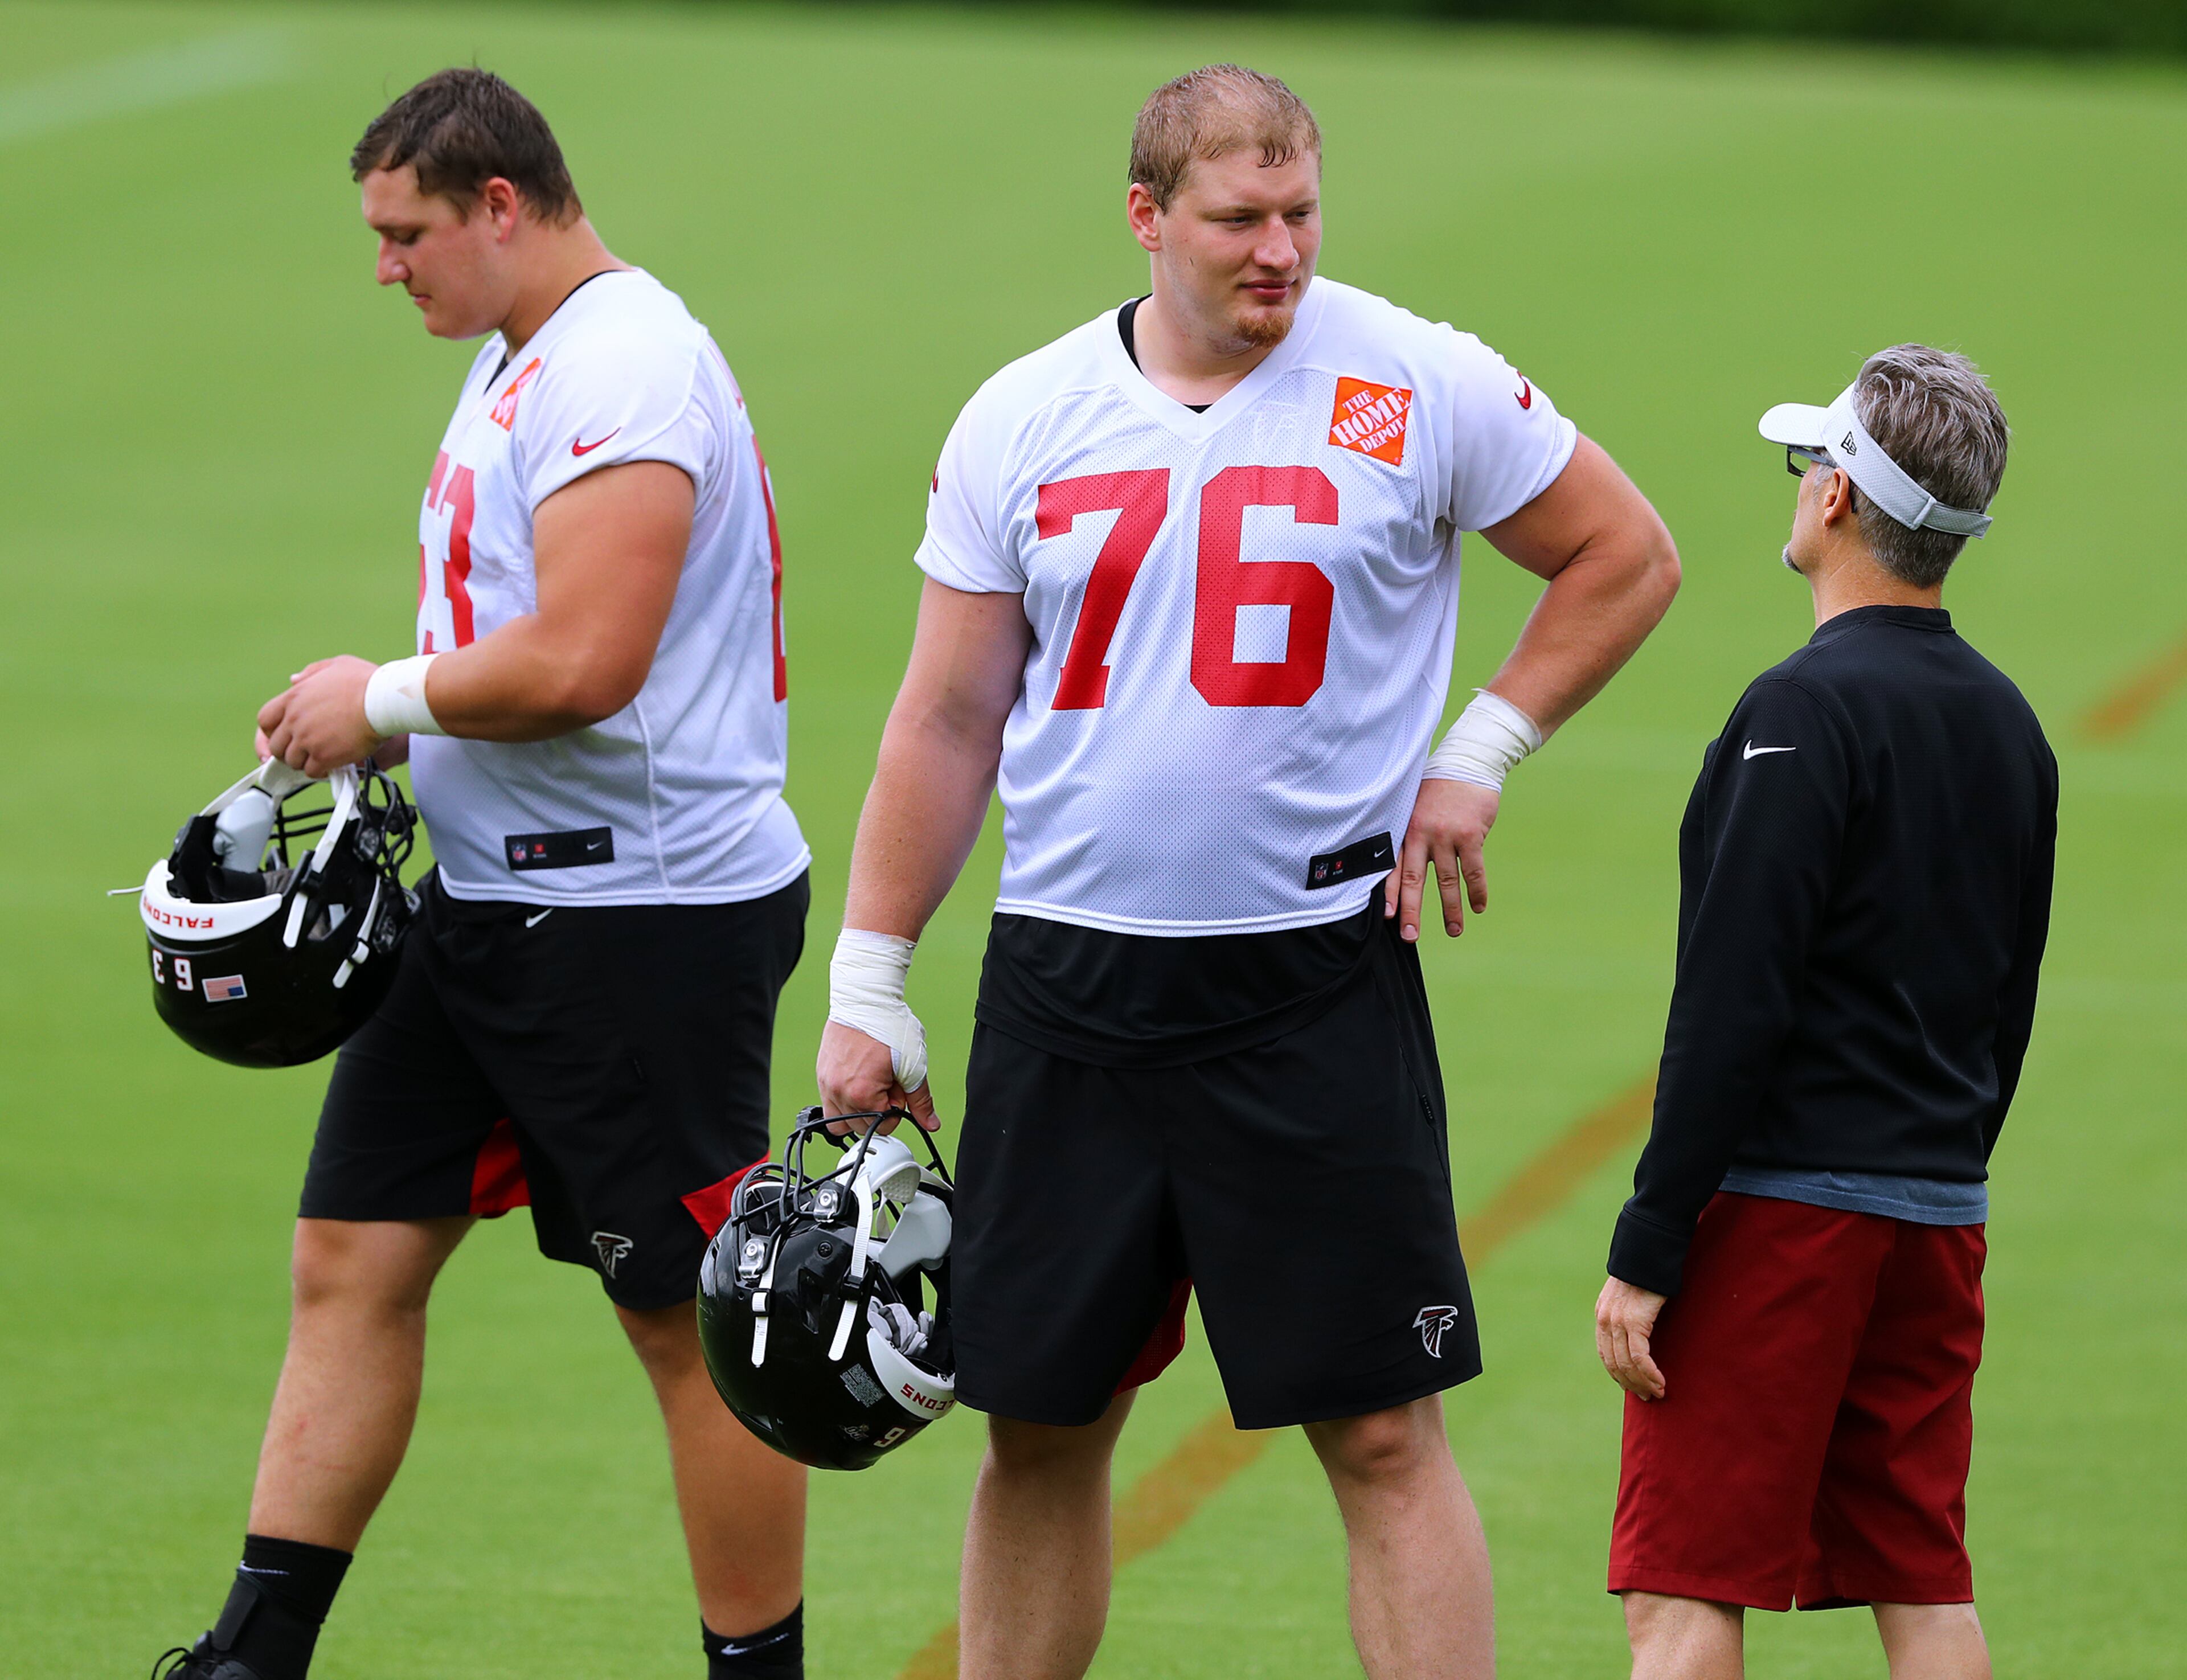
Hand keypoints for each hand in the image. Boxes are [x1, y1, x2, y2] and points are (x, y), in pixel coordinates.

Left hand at [256, 656, 384, 777]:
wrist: (384, 701)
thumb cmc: (366, 681)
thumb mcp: (336, 665)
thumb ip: (312, 672)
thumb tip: (294, 680)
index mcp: (293, 698)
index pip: (264, 720)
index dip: (271, 731)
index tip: (282, 735)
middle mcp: (295, 720)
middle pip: (276, 746)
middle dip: (287, 750)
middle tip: (304, 749)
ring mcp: (307, 740)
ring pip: (292, 761)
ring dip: (304, 761)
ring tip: (320, 756)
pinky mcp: (324, 756)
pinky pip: (311, 772)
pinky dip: (319, 770)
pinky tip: (331, 763)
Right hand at [816, 1019, 938, 1133]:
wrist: (866, 998)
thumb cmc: (889, 1027)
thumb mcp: (914, 1067)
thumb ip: (921, 1101)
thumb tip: (931, 1124)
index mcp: (861, 1094)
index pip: (881, 1126)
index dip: (896, 1110)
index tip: (897, 1087)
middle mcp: (837, 1092)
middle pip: (860, 1127)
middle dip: (877, 1110)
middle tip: (886, 1083)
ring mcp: (826, 1083)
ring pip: (840, 1121)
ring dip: (858, 1111)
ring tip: (871, 1085)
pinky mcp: (821, 1074)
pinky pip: (829, 1103)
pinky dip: (845, 1100)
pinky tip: (859, 1079)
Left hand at [1385, 778, 1499, 941]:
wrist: (1467, 764)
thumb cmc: (1438, 791)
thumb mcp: (1414, 809)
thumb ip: (1410, 838)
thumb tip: (1403, 874)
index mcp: (1405, 831)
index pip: (1392, 867)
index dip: (1389, 894)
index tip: (1387, 918)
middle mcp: (1421, 835)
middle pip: (1413, 879)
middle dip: (1411, 911)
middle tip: (1410, 936)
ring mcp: (1446, 835)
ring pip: (1446, 880)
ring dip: (1451, 908)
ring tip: (1454, 930)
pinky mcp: (1470, 835)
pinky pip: (1473, 870)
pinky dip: (1476, 891)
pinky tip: (1478, 907)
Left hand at [1595, 1276, 1668, 1400]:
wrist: (1648, 1254)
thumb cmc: (1646, 1275)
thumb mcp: (1630, 1297)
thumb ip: (1629, 1316)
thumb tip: (1640, 1336)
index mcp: (1602, 1315)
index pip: (1605, 1354)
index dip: (1618, 1374)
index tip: (1631, 1387)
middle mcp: (1605, 1320)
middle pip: (1614, 1364)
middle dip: (1631, 1384)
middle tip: (1647, 1396)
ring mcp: (1617, 1322)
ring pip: (1627, 1364)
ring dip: (1643, 1383)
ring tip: (1657, 1393)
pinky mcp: (1634, 1322)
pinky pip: (1640, 1357)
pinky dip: (1650, 1374)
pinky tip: (1660, 1382)